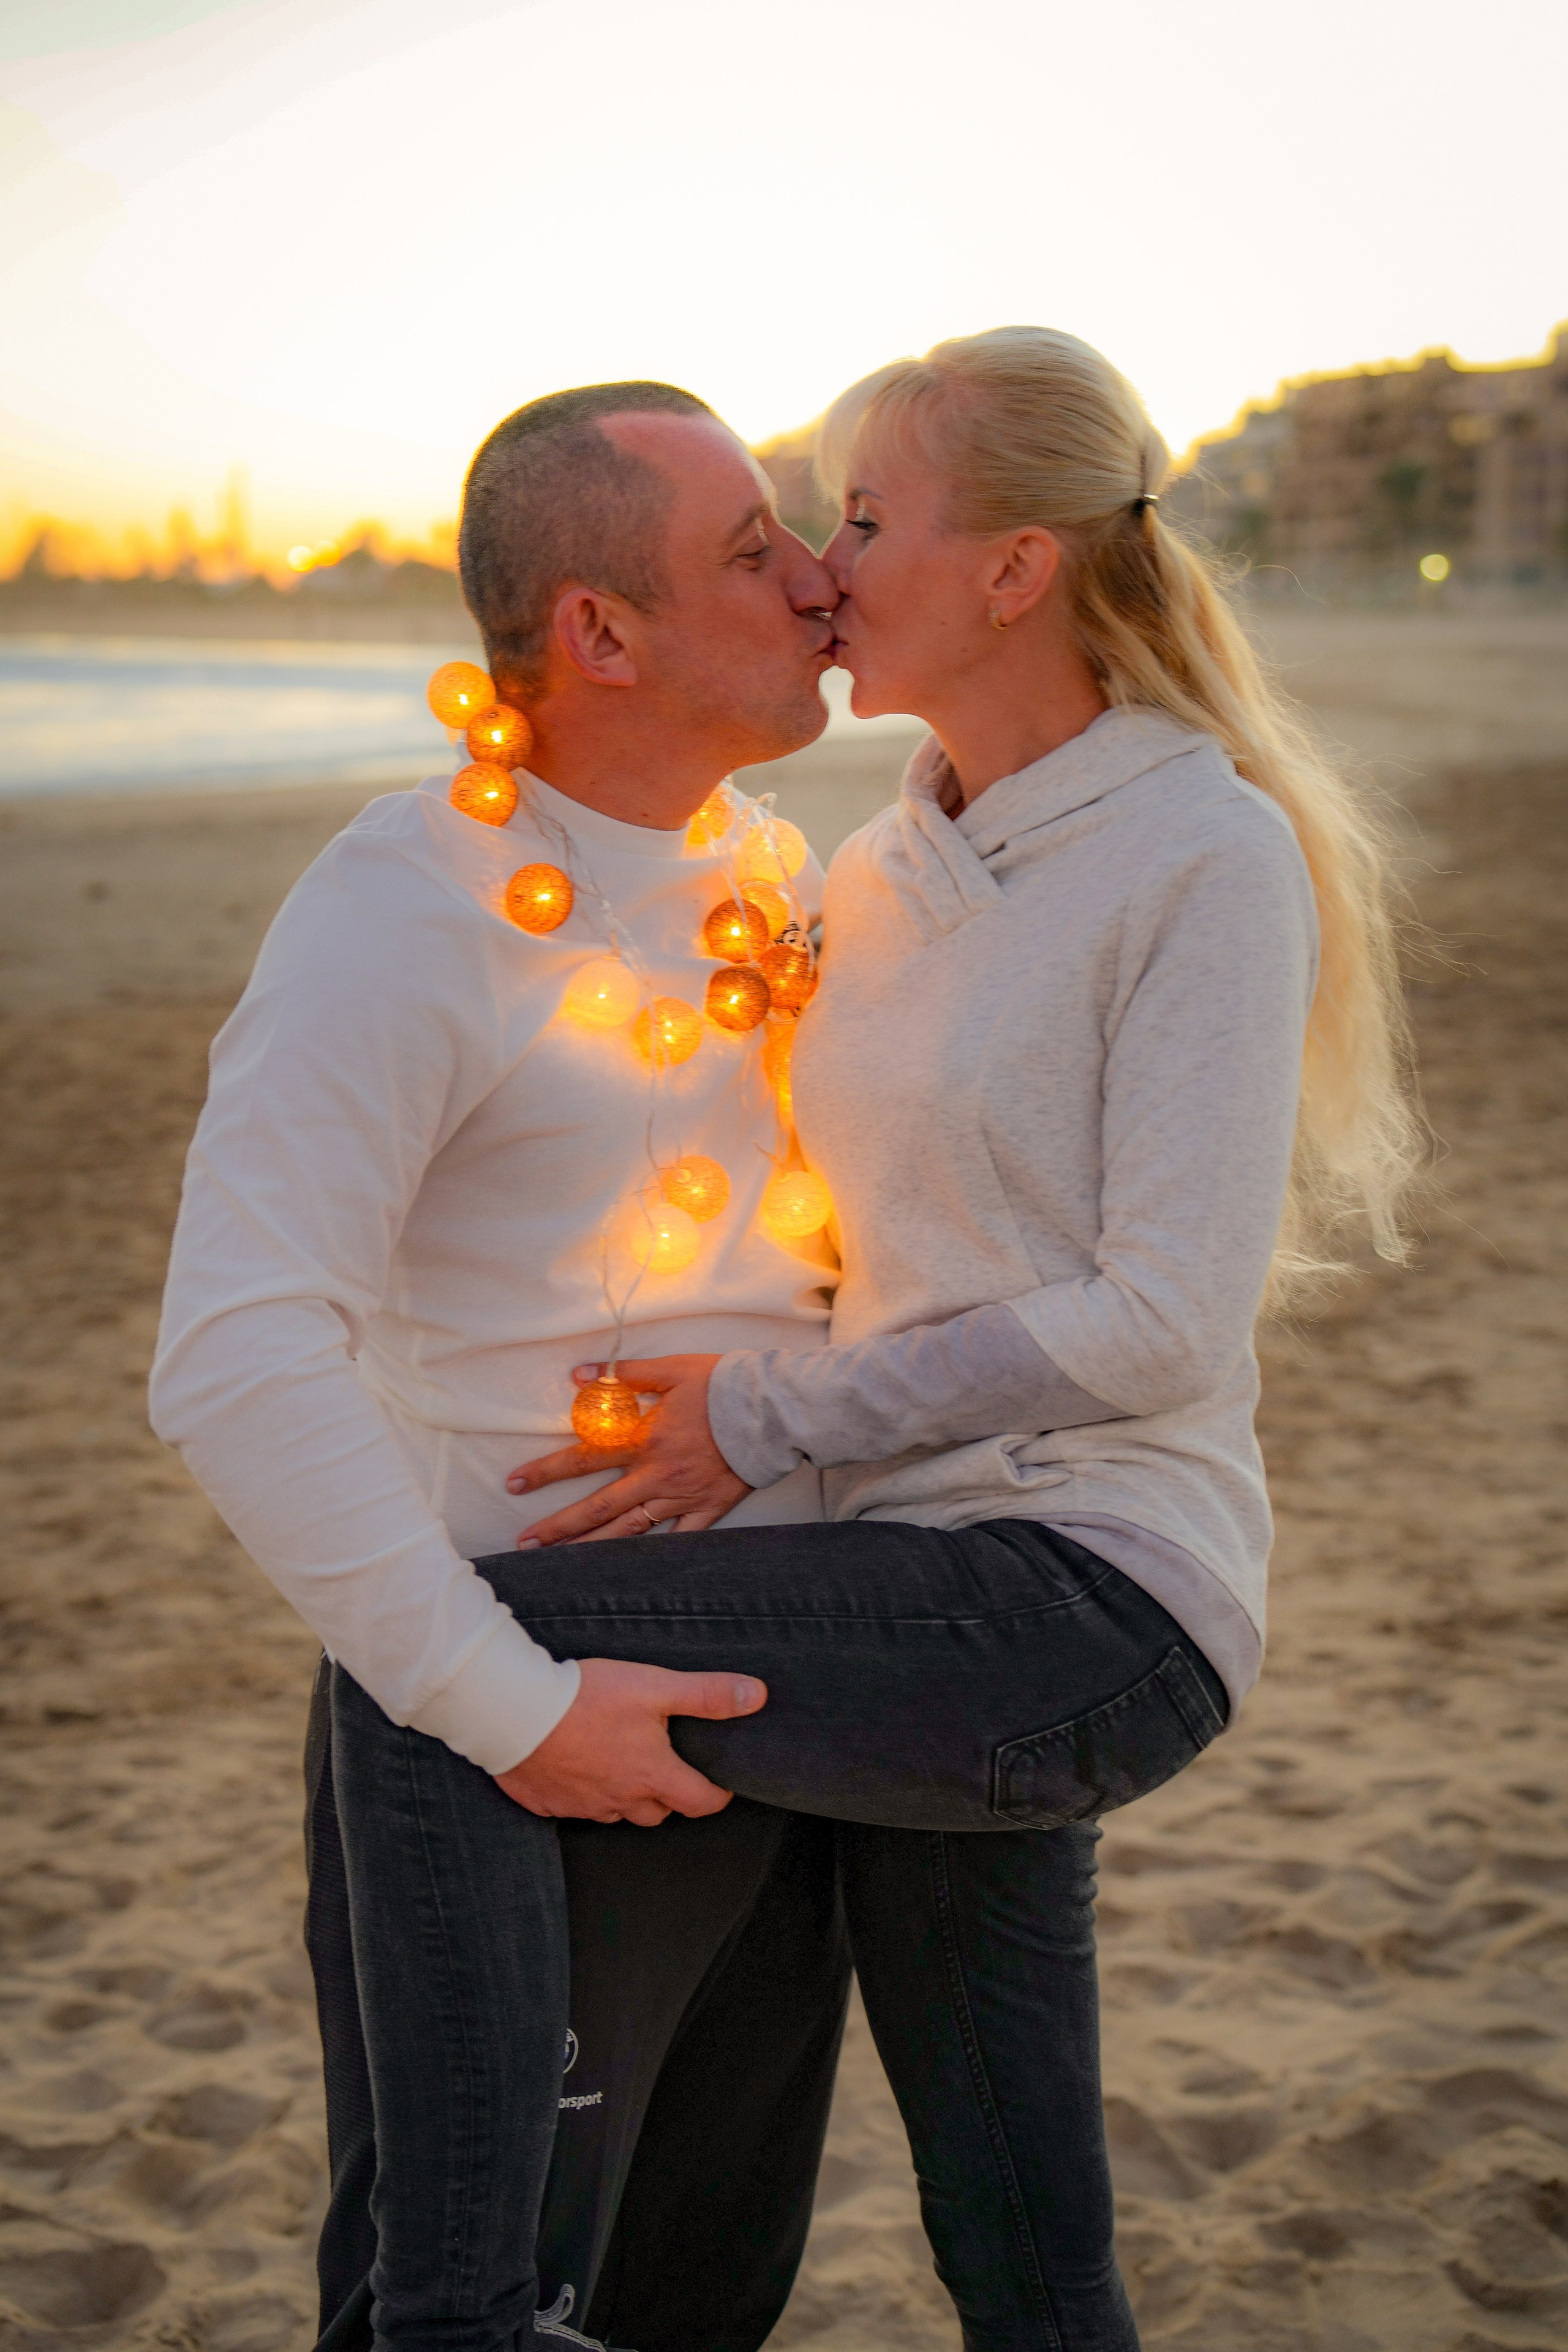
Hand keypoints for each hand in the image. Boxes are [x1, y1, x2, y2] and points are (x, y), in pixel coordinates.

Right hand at [493, 1657, 765, 1823]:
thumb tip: (757, 1696)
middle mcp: (620, 1799)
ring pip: (617, 1812)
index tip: (720, 1785)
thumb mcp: (655, 1687)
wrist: (515, 1711)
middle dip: (670, 1795)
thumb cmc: (586, 1697)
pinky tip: (578, 1768)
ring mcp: (582, 1805)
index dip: (717, 1795)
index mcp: (651, 1774)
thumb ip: (706, 1694)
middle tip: (669, 1768)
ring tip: (624, 1764)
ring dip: (627, 1796)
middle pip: (658, 1812)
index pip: (700, 1802)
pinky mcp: (548, 1804)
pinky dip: (584, 1794)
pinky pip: (575, 1808)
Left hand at [506, 1355, 749, 1545]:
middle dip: (558, 1525)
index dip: (546, 1471)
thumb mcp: (672, 1369)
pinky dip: (656, 1558)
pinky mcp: (708, 1510)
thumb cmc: (723, 1386)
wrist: (773, 1410)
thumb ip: (625, 1373)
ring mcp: (681, 1496)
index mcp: (644, 1438)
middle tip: (525, 1542)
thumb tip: (580, 1374)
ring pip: (629, 1529)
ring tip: (561, 1564)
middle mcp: (656, 1474)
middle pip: (598, 1506)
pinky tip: (631, 1573)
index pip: (584, 1457)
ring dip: (592, 1546)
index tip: (514, 1483)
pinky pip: (678, 1540)